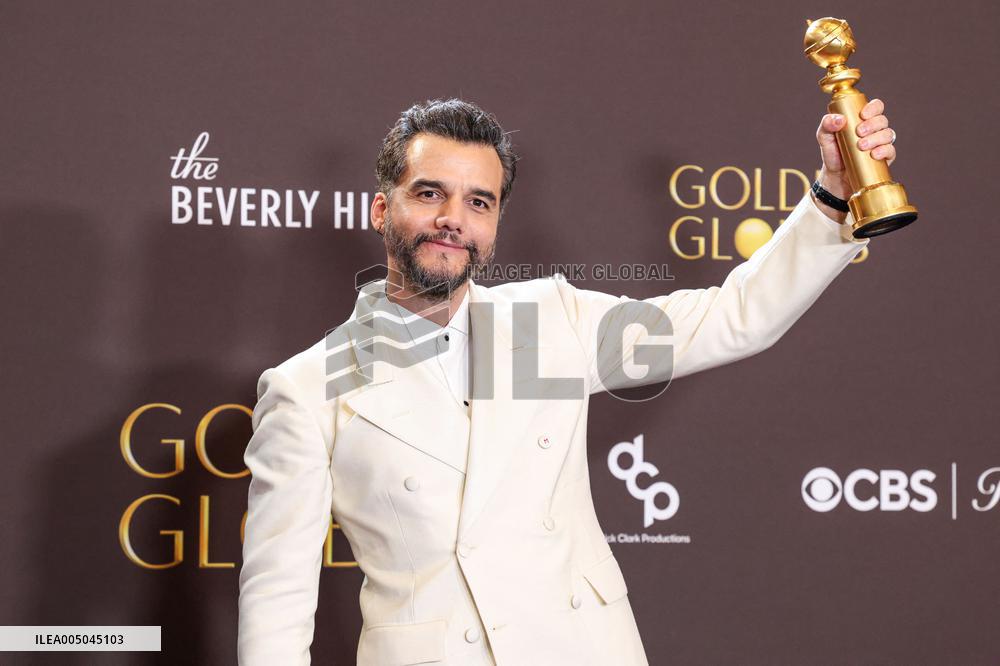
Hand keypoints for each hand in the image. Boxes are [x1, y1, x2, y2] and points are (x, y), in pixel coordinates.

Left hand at [813, 98, 897, 219]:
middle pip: (882, 120)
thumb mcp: (824, 137)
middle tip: (859, 132)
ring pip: (888, 134)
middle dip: (872, 124)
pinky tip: (874, 154)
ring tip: (861, 146)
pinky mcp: (884, 158)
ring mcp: (881, 144)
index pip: (876, 107)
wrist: (835, 177)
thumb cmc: (832, 153)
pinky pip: (891, 151)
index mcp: (863, 120)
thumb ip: (827, 124)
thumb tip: (840, 119)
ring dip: (876, 138)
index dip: (873, 107)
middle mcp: (875, 130)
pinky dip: (884, 151)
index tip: (863, 114)